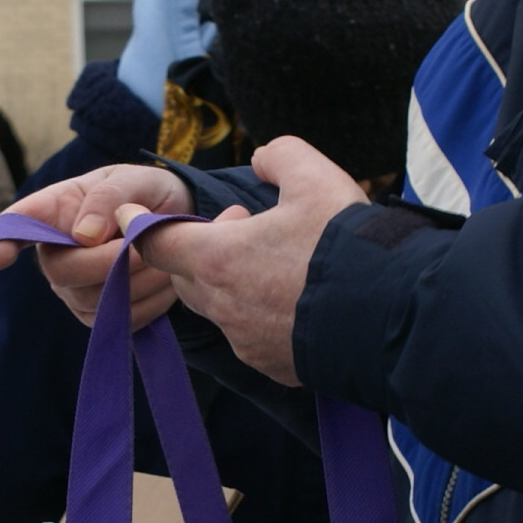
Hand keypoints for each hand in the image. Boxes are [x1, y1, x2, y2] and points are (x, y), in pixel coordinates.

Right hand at [0, 164, 190, 328]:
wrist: (178, 224)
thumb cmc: (148, 194)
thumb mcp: (136, 179)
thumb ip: (109, 197)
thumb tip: (83, 235)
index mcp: (55, 210)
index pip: (17, 224)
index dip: (3, 241)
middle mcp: (55, 252)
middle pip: (61, 271)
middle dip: (106, 262)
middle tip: (143, 246)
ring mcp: (73, 288)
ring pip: (93, 299)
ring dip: (137, 279)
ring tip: (162, 255)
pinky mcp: (100, 315)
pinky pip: (120, 320)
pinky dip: (151, 301)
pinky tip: (164, 278)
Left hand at [119, 137, 367, 386]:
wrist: (392, 317)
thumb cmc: (347, 246)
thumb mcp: (317, 177)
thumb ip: (281, 156)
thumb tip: (265, 158)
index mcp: (219, 259)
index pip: (157, 241)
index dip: (142, 224)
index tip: (130, 214)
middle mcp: (224, 306)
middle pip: (188, 276)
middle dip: (204, 250)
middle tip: (246, 228)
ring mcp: (247, 341)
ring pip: (221, 308)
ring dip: (235, 283)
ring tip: (278, 262)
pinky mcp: (274, 366)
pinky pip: (252, 336)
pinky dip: (262, 314)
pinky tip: (299, 300)